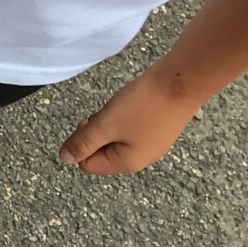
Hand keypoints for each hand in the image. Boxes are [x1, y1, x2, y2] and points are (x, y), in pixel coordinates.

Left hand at [58, 68, 201, 174]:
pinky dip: (123, 116)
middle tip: (106, 114)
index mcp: (128, 163)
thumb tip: (64, 159)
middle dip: (95, 133)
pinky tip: (131, 104)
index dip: (81, 144)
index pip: (88, 165)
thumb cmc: (143, 105)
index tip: (91, 123)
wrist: (182, 81)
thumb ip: (82, 143)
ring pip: (114, 138)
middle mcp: (141, 158)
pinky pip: (128, 128)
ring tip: (120, 107)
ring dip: (109, 123)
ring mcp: (151, 143)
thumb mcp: (105, 125)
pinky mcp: (157, 128)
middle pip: (101, 152)